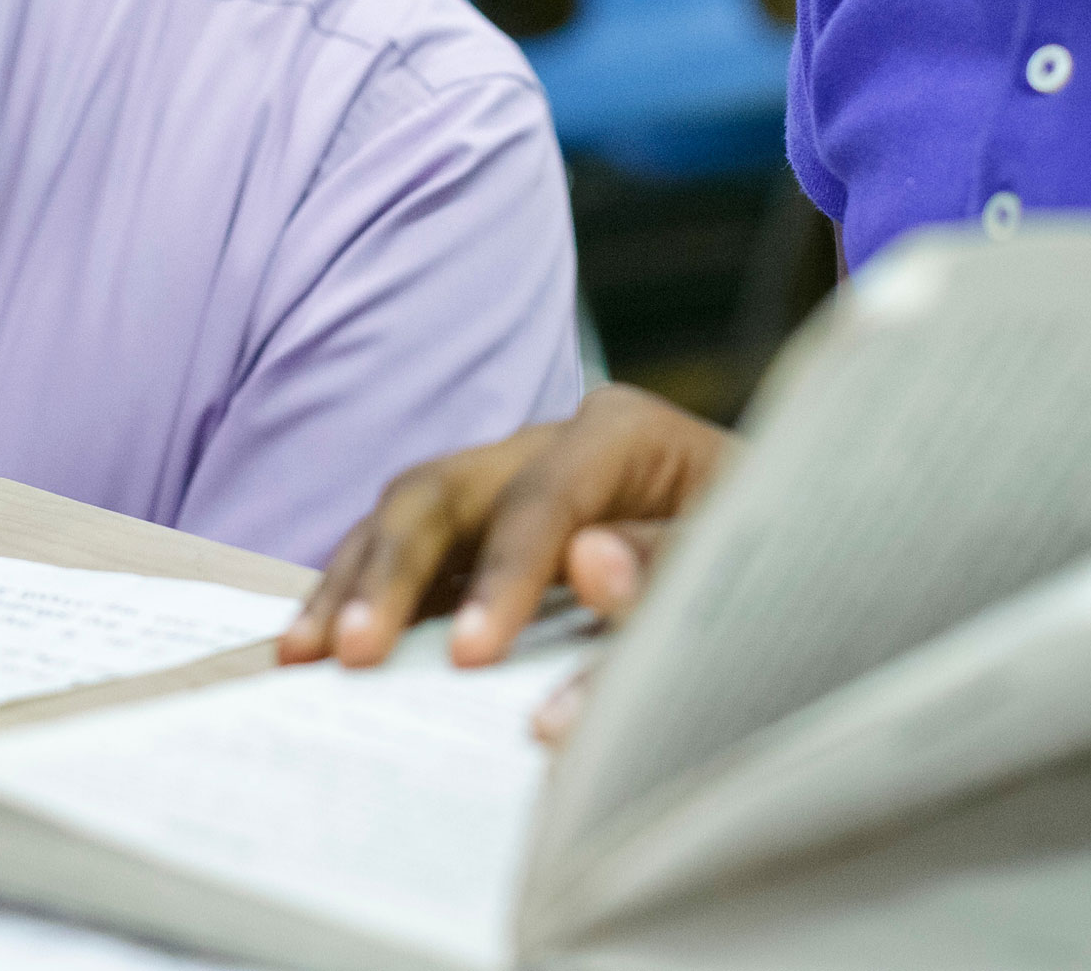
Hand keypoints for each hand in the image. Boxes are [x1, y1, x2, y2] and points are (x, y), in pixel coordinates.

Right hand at [279, 385, 729, 671]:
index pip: (547, 496)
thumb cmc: (770, 561)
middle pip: (446, 485)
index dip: (506, 575)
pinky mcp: (485, 530)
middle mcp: (550, 443)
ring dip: (352, 580)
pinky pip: (407, 550)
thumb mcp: (742, 565)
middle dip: (391, 571)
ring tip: (308, 652)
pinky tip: (318, 640)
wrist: (782, 552)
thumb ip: (668, 573)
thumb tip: (590, 568)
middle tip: (353, 652)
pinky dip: (358, 591)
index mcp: (622, 435)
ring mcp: (508, 480)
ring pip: (406, 510)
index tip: (472, 656)